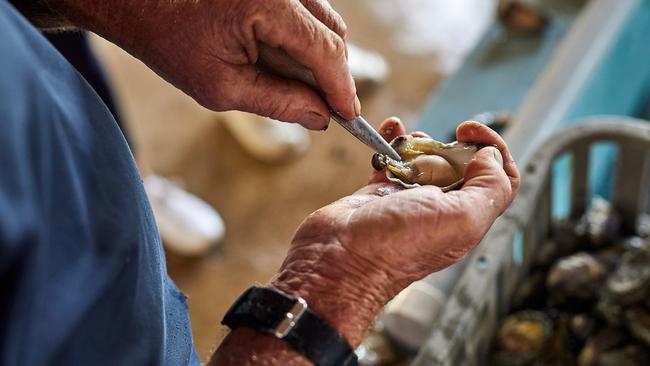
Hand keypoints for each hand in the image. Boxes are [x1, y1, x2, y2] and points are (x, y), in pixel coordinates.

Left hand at [56, 0, 357, 129]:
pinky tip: (284, 62)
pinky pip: (305, 11)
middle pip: (332, 33)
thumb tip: (319, 117)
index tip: (349, 115)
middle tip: (328, 109)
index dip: (342, 87)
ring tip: (302, 88)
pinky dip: (304, 40)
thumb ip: (278, 102)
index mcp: (268, 5)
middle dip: (334, 75)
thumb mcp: (220, 86)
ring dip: (319, 57)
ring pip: (322, 20)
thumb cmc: (168, 40)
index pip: (325, 50)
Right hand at [271, 117, 519, 344]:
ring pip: (424, 161)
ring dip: (421, 142)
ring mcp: (407, 202)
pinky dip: (392, 141)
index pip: (499, 181)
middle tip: (440, 134)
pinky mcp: (377, 194)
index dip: (494, 151)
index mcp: (466, 218)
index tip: (470, 132)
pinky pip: (390, 161)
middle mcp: (440, 210)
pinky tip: (390, 128)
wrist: (338, 258)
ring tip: (408, 139)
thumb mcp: (461, 218)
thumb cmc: (397, 246)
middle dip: (452, 143)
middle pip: (461, 166)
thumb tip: (491, 157)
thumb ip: (489, 187)